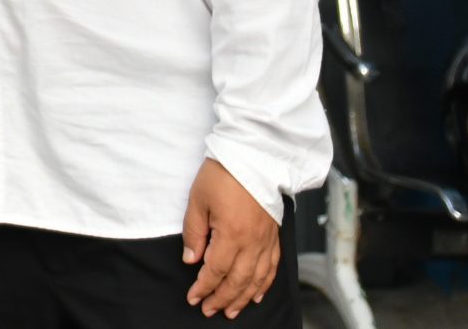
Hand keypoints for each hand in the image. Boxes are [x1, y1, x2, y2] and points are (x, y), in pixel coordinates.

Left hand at [183, 159, 279, 317]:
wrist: (254, 157)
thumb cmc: (223, 174)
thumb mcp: (197, 200)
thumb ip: (194, 233)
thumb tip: (192, 260)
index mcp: (232, 234)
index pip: (216, 271)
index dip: (204, 287)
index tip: (194, 298)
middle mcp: (253, 242)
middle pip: (237, 280)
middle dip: (222, 298)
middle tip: (209, 310)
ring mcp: (267, 240)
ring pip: (256, 279)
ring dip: (243, 298)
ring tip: (231, 311)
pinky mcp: (275, 236)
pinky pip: (272, 267)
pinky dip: (264, 284)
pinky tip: (256, 294)